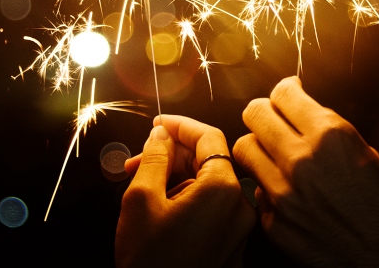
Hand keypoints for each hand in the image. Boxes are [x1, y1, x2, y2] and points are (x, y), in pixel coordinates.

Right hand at [116, 115, 255, 267]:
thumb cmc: (149, 260)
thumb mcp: (141, 198)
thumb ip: (155, 157)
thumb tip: (162, 134)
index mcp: (222, 189)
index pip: (208, 136)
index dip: (179, 125)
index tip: (158, 124)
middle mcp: (240, 207)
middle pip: (209, 160)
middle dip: (172, 155)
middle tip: (138, 160)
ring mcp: (238, 230)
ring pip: (209, 185)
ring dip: (176, 178)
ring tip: (141, 187)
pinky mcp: (232, 247)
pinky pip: (213, 210)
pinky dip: (187, 199)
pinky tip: (158, 206)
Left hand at [232, 76, 378, 266]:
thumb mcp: (370, 156)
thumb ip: (333, 131)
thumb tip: (310, 110)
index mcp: (331, 137)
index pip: (283, 93)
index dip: (284, 90)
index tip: (288, 94)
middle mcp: (301, 160)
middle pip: (254, 114)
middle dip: (263, 112)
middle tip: (272, 119)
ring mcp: (283, 193)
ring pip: (244, 148)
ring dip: (257, 148)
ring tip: (272, 155)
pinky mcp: (274, 222)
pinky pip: (255, 190)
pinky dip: (266, 188)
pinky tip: (285, 193)